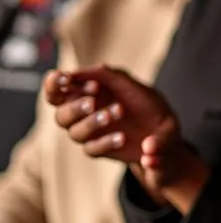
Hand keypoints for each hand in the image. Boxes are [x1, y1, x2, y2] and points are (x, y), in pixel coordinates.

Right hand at [46, 67, 169, 162]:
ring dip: (92, 122)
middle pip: (61, 115)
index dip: (54, 84)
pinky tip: (122, 136)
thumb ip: (105, 75)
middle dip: (74, 107)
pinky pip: (93, 149)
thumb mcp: (130, 84)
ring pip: (75, 132)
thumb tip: (77, 73)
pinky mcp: (100, 149)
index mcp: (84, 94)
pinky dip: (106, 142)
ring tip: (117, 112)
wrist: (164, 131)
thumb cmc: (144, 102)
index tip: (65, 78)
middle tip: (92, 101)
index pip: (56, 90)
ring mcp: (90, 134)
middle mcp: (82, 115)